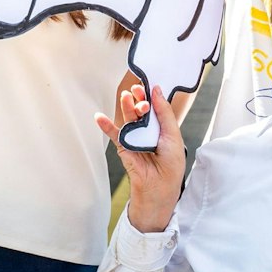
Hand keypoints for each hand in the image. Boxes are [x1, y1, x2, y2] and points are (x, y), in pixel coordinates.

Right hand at [96, 84, 184, 233]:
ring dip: (126, 107)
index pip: (154, 107)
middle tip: (137, 91)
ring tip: (125, 97)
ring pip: (128, 119)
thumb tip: (157, 91)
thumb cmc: (171, 164)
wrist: (160, 187)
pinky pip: (114, 134)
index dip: (150, 96)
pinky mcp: (124, 147)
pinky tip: (99, 117)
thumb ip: (164, 113)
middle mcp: (147, 131)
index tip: (147, 85)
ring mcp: (135, 138)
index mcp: (161, 127)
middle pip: (140, 110)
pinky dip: (106, 126)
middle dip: (138, 99)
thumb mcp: (172, 135)